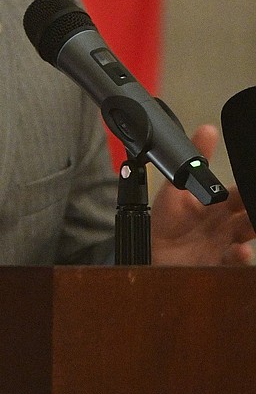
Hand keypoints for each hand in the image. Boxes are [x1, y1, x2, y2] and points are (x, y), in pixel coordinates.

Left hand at [150, 124, 254, 265]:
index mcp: (215, 205)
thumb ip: (193, 161)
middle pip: (247, 214)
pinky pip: (233, 262)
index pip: (240, 194)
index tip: (251, 176)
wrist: (149, 255)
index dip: (247, 186)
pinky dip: (239, 257)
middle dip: (252, 207)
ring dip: (252, 227)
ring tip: (253, 223)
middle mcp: (223, 224)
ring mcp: (222, 245)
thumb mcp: (176, 188)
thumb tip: (208, 130)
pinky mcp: (216, 263)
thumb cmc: (164, 222)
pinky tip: (240, 250)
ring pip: (245, 234)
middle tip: (252, 203)